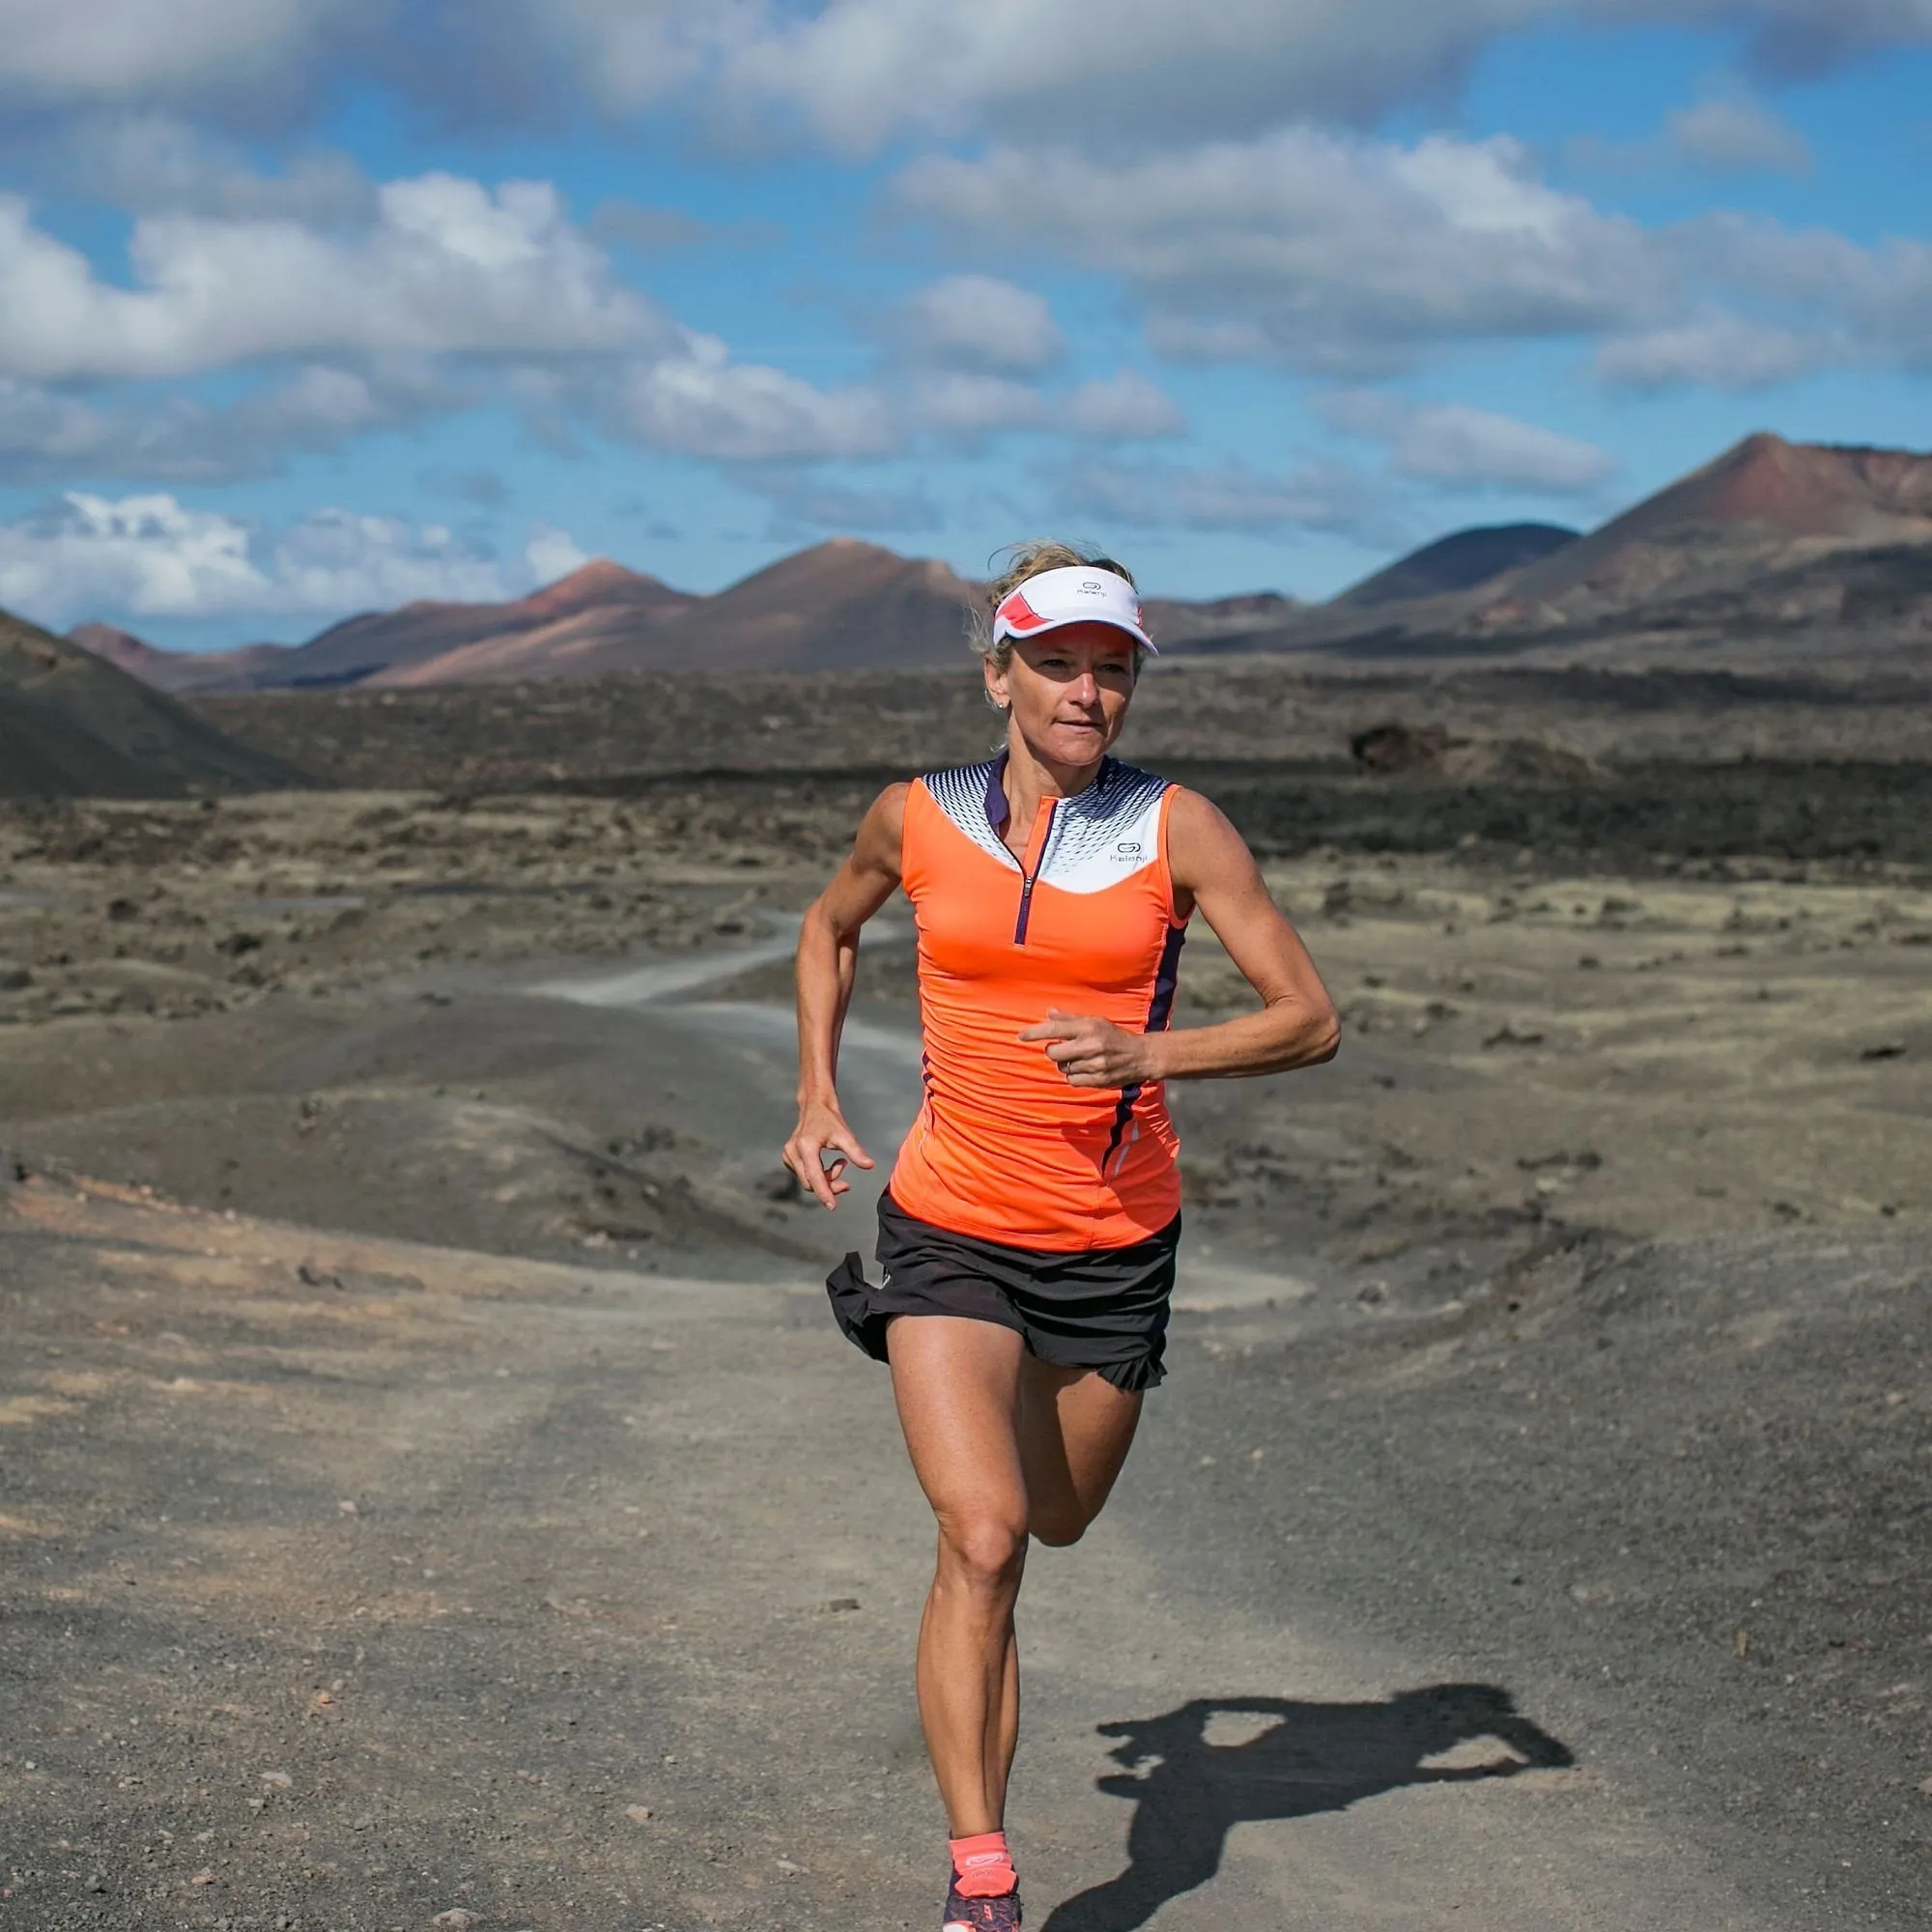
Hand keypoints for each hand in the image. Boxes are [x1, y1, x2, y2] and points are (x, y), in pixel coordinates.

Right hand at [781, 1098, 874, 1209]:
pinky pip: (805, 1175)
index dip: (824, 1193)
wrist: (814, 1107)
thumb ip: (856, 1152)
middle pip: (811, 1182)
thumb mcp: (845, 1135)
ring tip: (840, 1164)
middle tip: (846, 1183)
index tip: (833, 1206)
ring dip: (825, 1179)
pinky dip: (818, 1175)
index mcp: (806, 1146)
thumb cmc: (830, 1120)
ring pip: (808, 1180)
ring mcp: (788, 1155)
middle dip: (830, 1185)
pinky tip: (828, 1164)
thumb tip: (869, 1165)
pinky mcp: (788, 1158)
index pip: (815, 1177)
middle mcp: (793, 1152)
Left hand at [1018, 1009, 1155, 1087]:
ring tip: (1080, 1058)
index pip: (1055, 1029)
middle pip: (1053, 1053)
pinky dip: (1074, 1076)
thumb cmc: (1114, 1036)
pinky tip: (1085, 1069)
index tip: (1021, 1036)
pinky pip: (1072, 1080)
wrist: (1141, 1056)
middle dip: (1053, 1052)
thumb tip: (1049, 1013)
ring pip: (1063, 1068)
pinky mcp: (1098, 1080)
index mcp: (1088, 1027)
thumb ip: (1070, 1020)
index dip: (1035, 1032)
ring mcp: (1094, 1064)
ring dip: (1066, 1064)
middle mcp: (1090, 1045)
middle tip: (1062, 1048)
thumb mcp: (1095, 1022)